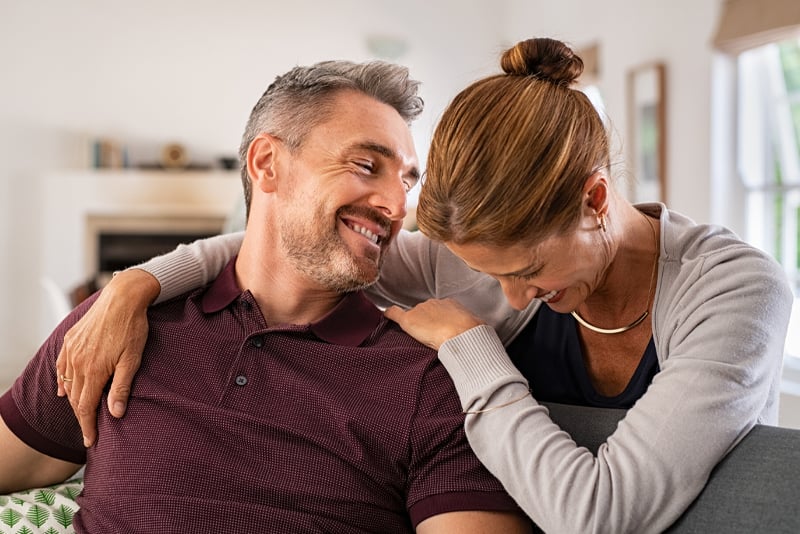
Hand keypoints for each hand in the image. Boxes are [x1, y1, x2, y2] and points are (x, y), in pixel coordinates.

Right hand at [56, 269, 159, 446]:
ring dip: (73, 400)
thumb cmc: (132, 327)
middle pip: (75, 398)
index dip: (88, 426)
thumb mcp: (132, 359)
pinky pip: (61, 366)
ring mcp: (72, 351)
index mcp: (93, 371)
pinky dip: (62, 380)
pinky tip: (64, 388)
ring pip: (68, 383)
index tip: (90, 441)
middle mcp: (77, 363)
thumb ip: (121, 387)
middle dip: (81, 417)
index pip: (86, 407)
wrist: (122, 297)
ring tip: (81, 414)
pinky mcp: (71, 340)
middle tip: (88, 431)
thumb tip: (116, 414)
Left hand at [384, 298, 484, 349]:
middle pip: (425, 312)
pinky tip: (384, 316)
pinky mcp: (409, 319)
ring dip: (416, 325)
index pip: (440, 310)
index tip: (440, 330)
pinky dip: (389, 314)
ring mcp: (421, 310)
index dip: (438, 321)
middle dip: (427, 322)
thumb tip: (476, 336)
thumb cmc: (472, 334)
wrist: (462, 334)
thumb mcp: (475, 327)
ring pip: (414, 316)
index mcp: (450, 304)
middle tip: (432, 337)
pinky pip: (395, 313)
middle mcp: (434, 303)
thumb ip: (469, 328)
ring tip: (421, 339)